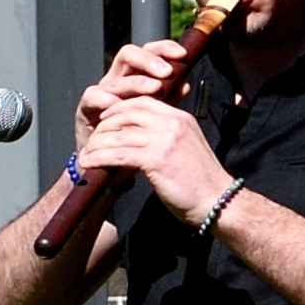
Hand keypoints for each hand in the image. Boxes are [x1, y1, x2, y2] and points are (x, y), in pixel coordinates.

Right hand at [70, 36, 192, 153]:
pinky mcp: (85, 108)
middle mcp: (117, 79)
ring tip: (154, 89)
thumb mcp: (155, 115)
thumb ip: (168, 98)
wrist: (107, 164)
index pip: (149, 52)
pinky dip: (105, 99)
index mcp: (136, 76)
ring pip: (116, 78)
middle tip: (166, 72)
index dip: (164, 49)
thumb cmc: (132, 136)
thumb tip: (186, 85)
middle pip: (129, 55)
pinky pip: (93, 97)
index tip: (182, 55)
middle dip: (149, 61)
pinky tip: (119, 104)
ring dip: (136, 82)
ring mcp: (100, 92)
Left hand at [82, 86, 235, 226]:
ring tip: (85, 156)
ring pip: (118, 135)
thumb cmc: (202, 183)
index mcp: (180, 118)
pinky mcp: (156, 159)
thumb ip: (169, 136)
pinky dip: (100, 158)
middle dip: (104, 126)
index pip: (142, 102)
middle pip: (126, 113)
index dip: (119, 109)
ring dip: (97, 145)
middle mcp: (172, 123)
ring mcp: (164, 139)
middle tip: (92, 140)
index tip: (106, 121)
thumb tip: (142, 138)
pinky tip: (90, 164)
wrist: (219, 202)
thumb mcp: (187, 148)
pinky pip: (118, 154)